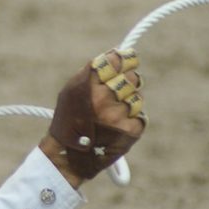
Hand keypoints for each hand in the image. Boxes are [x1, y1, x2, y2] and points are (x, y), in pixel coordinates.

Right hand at [42, 49, 145, 186]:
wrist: (68, 156)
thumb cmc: (68, 120)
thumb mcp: (71, 91)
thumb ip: (92, 72)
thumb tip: (117, 53)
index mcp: (88, 83)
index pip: (118, 59)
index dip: (126, 58)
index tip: (129, 60)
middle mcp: (103, 96)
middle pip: (132, 77)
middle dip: (128, 82)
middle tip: (119, 92)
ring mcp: (118, 114)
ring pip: (137, 98)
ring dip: (129, 104)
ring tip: (113, 116)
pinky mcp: (130, 130)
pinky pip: (140, 117)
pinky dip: (132, 121)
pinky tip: (117, 128)